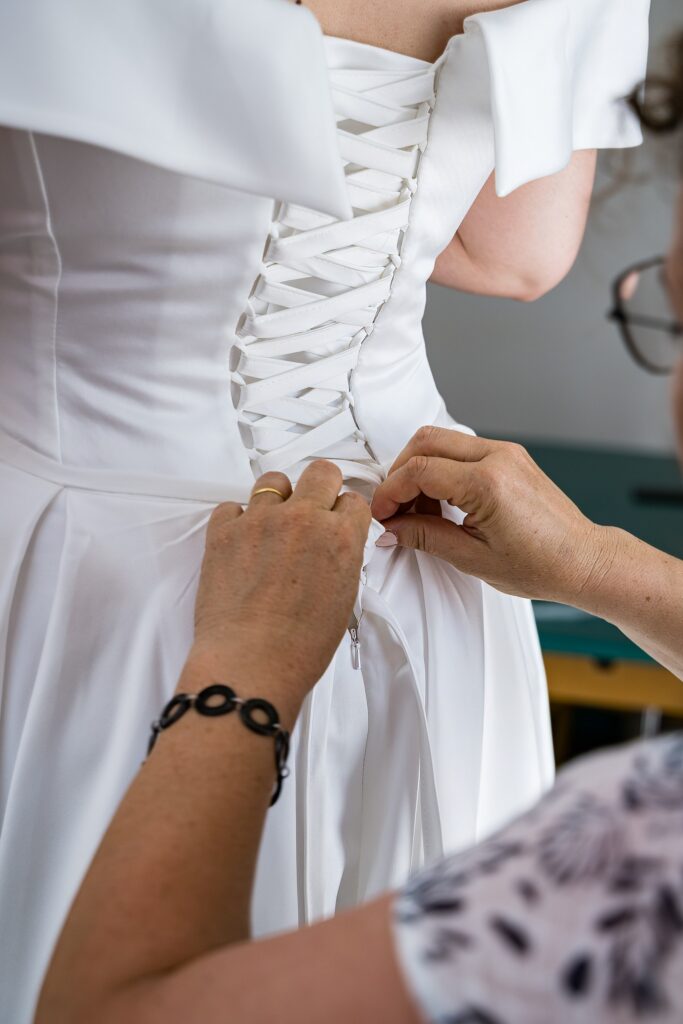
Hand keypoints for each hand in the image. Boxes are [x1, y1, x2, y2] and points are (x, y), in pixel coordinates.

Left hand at [188, 461, 370, 710]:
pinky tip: (242, 542)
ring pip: (274, 480)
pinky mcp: (225, 530)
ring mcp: (262, 520)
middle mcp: (304, 520)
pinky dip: (237, 520)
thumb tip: (332, 547)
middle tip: (313, 506)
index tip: (337, 518)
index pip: (353, 499)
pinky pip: (231, 506)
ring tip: (273, 525)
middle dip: (321, 486)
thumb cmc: (297, 647)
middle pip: (321, 472)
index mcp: (341, 538)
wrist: (250, 662)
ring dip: (278, 498)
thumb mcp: (342, 600)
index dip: (345, 510)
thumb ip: (340, 560)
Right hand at [371, 426, 615, 603]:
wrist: (583, 561)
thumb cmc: (542, 565)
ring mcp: (507, 453)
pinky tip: (442, 503)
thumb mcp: (472, 558)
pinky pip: (462, 450)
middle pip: (425, 442)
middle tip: (393, 508)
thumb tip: (392, 530)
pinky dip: (442, 469)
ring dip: (420, 470)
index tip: (382, 514)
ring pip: (442, 441)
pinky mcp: (511, 457)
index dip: (391, 493)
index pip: (418, 471)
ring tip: (419, 512)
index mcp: (488, 483)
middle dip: (400, 474)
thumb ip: (424, 537)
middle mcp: (499, 458)